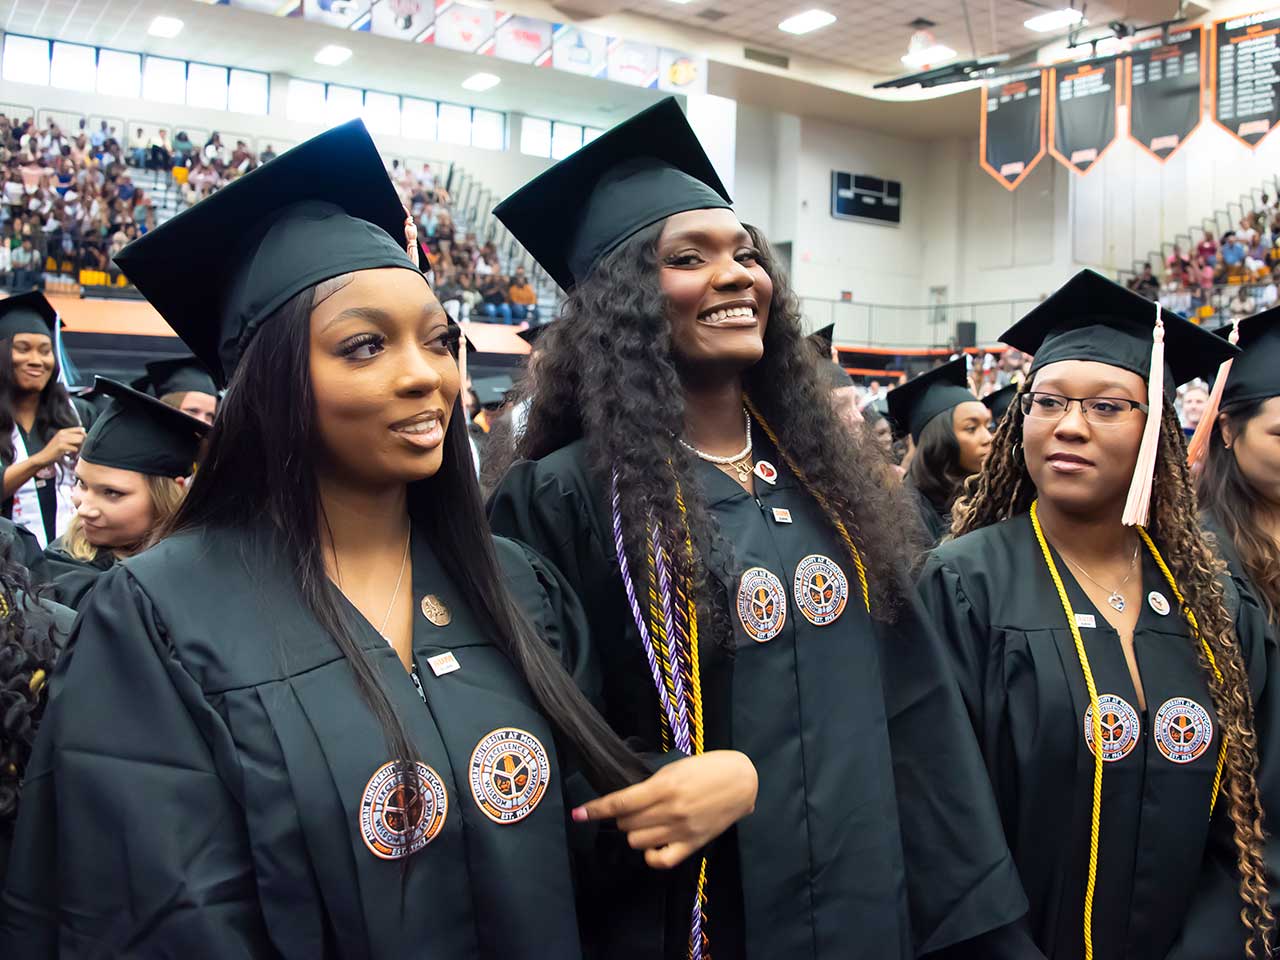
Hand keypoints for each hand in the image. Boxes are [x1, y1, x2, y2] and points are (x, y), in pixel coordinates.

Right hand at [35, 427, 85, 465]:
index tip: (81, 443)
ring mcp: (61, 439)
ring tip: (75, 452)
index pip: (81, 429)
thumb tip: (86, 437)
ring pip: (80, 441)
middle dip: (83, 443)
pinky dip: (75, 453)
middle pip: (82, 436)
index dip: (84, 436)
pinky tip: (71, 455)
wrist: (43, 457)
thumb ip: (72, 438)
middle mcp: (62, 433)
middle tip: (78, 450)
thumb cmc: (55, 451)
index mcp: (63, 431)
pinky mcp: (60, 446)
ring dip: (80, 448)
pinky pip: (75, 448)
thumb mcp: (63, 441)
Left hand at [572, 750, 757, 868]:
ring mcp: (681, 830)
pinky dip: (651, 854)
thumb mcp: (675, 768)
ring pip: (638, 842)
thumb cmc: (707, 767)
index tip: (579, 813)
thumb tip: (626, 800)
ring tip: (645, 822)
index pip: (620, 803)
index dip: (596, 809)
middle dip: (622, 817)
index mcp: (663, 787)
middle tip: (632, 809)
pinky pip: (661, 860)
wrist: (742, 780)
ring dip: (635, 832)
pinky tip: (654, 843)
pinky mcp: (693, 844)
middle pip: (626, 824)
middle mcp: (670, 811)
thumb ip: (652, 784)